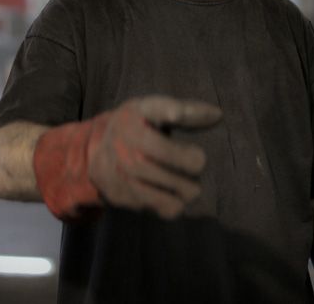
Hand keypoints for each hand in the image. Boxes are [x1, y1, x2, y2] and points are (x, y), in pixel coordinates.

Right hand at [87, 95, 221, 218]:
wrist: (95, 153)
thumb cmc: (139, 127)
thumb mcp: (155, 111)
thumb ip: (188, 111)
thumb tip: (218, 115)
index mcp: (139, 111)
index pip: (155, 108)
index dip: (168, 110)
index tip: (177, 113)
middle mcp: (126, 138)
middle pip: (164, 153)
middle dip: (190, 162)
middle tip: (198, 162)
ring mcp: (120, 167)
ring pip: (164, 185)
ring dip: (187, 189)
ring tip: (192, 187)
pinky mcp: (121, 192)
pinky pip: (160, 205)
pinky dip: (174, 205)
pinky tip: (173, 196)